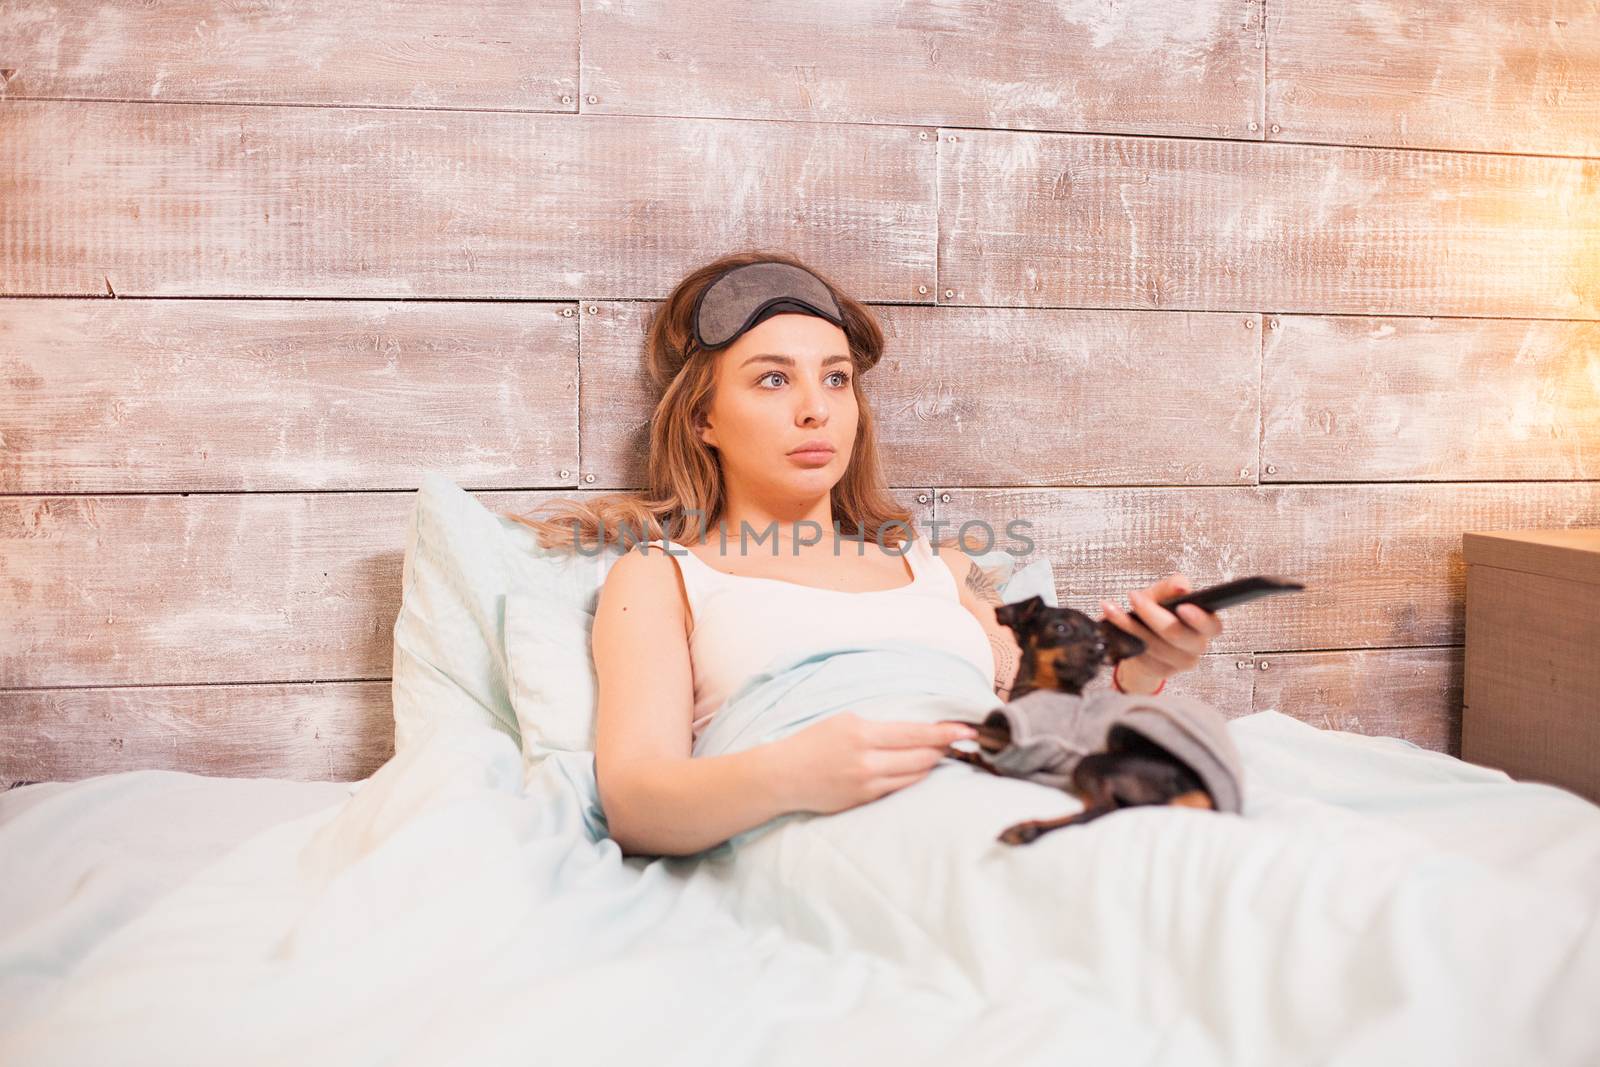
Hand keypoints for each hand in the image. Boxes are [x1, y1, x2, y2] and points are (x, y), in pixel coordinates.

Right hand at [773, 712, 979, 814]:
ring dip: (931, 764)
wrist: (782, 776)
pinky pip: (899, 788)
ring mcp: (866, 784)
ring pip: (914, 775)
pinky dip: (912, 777)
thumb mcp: (844, 721)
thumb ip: (878, 727)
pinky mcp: (864, 800)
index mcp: (862, 734)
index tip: (967, 730)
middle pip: (921, 757)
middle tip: (959, 741)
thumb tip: (914, 731)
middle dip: (943, 748)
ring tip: (941, 754)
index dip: (945, 732)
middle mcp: (867, 761)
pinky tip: (918, 770)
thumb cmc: (811, 743)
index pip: (915, 733)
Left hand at [1100, 573, 1223, 686]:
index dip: (1198, 618)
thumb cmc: (1157, 612)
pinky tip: (1113, 629)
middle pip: (1177, 635)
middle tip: (1134, 597)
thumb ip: (1171, 587)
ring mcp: (1182, 662)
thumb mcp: (1162, 594)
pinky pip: (1144, 658)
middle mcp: (1197, 645)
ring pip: (1156, 646)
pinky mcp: (1163, 672)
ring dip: (1130, 626)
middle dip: (1152, 614)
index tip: (1181, 607)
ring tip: (1111, 609)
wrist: (1141, 639)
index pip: (1212, 625)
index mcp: (1205, 624)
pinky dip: (1126, 641)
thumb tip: (1181, 587)